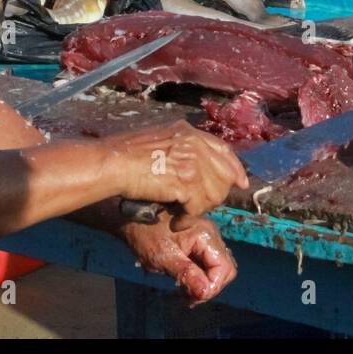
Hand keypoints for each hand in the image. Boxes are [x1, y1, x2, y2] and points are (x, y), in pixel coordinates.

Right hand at [103, 121, 247, 230]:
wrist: (112, 164)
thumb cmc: (123, 155)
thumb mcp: (158, 141)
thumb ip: (179, 149)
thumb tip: (193, 165)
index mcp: (188, 132)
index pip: (223, 149)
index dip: (234, 168)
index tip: (240, 182)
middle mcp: (194, 143)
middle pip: (224, 174)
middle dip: (215, 195)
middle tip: (197, 207)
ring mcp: (192, 161)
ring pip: (215, 193)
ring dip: (199, 209)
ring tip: (183, 216)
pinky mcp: (187, 181)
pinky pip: (198, 207)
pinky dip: (188, 219)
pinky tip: (176, 222)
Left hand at [121, 213, 237, 303]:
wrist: (129, 216)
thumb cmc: (145, 232)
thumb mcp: (163, 256)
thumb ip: (186, 274)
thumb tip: (204, 292)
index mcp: (206, 235)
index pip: (224, 269)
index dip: (212, 287)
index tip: (192, 298)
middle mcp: (210, 233)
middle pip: (224, 268)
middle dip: (209, 287)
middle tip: (188, 298)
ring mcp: (204, 236)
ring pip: (216, 267)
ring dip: (203, 283)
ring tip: (184, 292)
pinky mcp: (196, 239)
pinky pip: (205, 261)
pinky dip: (198, 274)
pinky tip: (182, 281)